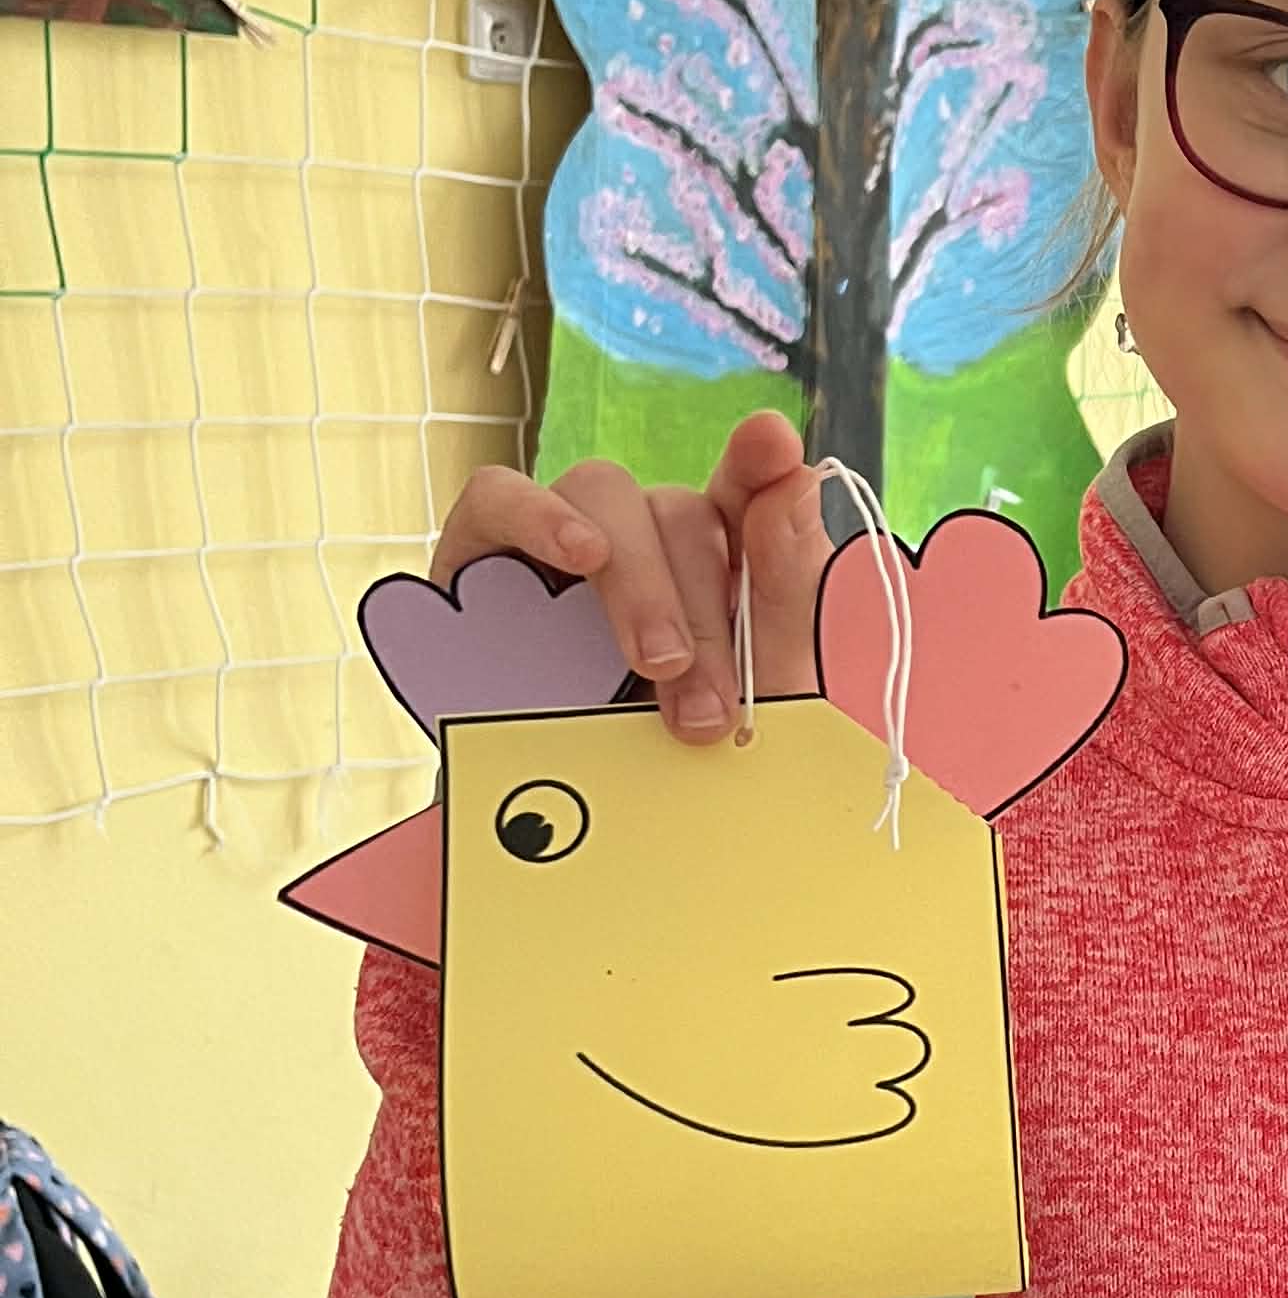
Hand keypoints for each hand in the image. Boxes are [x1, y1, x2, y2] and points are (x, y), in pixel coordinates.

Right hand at [429, 413, 828, 743]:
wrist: (568, 851)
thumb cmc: (664, 772)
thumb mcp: (747, 702)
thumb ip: (780, 591)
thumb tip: (797, 477)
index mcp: (713, 567)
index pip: (744, 493)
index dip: (758, 466)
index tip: (771, 446)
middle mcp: (640, 541)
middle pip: (679, 510)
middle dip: (703, 606)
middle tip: (707, 708)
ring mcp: (558, 543)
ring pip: (604, 493)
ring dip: (639, 577)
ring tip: (657, 663)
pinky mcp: (480, 557)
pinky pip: (497, 496)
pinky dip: (538, 516)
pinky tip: (576, 556)